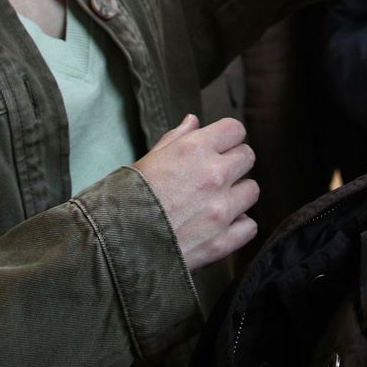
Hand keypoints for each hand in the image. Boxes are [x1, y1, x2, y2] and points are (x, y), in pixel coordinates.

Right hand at [131, 115, 257, 271]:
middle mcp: (214, 176)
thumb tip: (194, 122)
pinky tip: (220, 225)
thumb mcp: (147, 159)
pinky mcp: (223, 241)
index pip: (235, 130)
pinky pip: (249, 225)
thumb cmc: (125, 198)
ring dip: (237, 194)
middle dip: (233, 162)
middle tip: (215, 174)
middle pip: (247, 157)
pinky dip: (238, 225)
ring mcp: (222, 210)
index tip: (219, 146)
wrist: (114, 245)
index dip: (227, 137)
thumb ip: (176, 138)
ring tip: (215, 201)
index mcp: (195, 150)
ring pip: (252, 190)